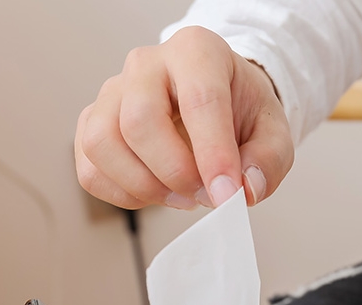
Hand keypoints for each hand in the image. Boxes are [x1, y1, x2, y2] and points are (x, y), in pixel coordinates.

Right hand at [75, 26, 293, 210]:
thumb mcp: (272, 132)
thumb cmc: (238, 113)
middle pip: (139, 121)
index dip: (213, 155)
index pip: (199, 100)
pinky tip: (152, 193)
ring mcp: (111, 94)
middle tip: (201, 195)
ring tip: (177, 196)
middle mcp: (146, 65)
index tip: (226, 195)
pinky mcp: (92, 126)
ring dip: (141, 185)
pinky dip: (121, 194)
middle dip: (173, 173)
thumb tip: (246, 189)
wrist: (213, 106)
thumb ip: (268, 159)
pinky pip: (90, 169)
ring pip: (102, 143)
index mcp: (196, 51)